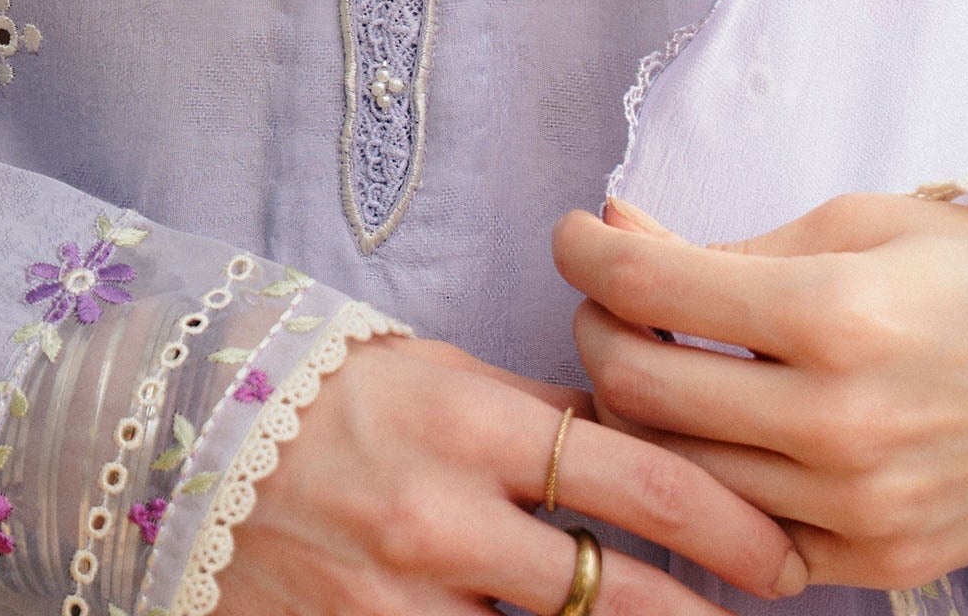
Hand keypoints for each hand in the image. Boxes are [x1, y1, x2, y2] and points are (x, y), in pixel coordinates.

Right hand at [221, 331, 806, 614]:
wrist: (186, 443)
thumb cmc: (333, 397)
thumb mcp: (438, 375)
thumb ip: (537, 413)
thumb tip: (644, 437)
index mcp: (472, 423)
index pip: (637, 477)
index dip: (727, 522)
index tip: (781, 552)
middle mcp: (444, 517)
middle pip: (618, 591)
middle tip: (772, 609)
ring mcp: (401, 600)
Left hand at [557, 191, 967, 592]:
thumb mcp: (853, 223)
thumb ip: (725, 246)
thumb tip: (618, 230)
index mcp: (832, 314)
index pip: (648, 288)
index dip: (584, 250)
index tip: (573, 231)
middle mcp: (838, 420)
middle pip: (641, 388)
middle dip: (595, 329)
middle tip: (606, 297)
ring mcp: (857, 503)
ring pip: (680, 472)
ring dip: (640, 412)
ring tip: (652, 362)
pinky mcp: (878, 558)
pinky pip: (750, 540)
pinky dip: (712, 490)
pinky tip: (710, 439)